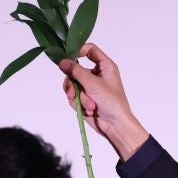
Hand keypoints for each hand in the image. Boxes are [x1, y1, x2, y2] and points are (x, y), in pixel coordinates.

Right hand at [58, 43, 150, 159]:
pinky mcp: (84, 99)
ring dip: (78, 97)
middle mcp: (96, 75)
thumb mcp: (93, 84)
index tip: (67, 57)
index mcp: (105, 66)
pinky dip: (78, 104)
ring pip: (72, 84)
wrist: (115, 126)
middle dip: (73, 83)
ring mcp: (90, 87)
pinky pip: (73, 96)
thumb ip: (76, 71)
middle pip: (76, 69)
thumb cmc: (111, 102)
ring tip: (87, 106)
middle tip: (71, 92)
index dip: (78, 51)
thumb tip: (62, 61)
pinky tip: (88, 111)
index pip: (90, 50)